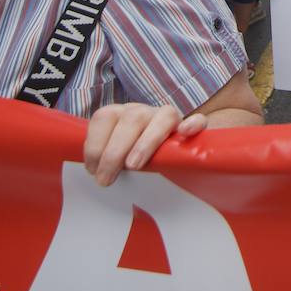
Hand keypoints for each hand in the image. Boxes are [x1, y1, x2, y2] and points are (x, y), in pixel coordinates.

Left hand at [83, 103, 207, 186]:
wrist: (165, 154)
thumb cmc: (131, 159)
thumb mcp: (113, 156)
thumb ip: (103, 158)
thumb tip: (92, 173)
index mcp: (121, 114)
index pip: (104, 116)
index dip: (95, 143)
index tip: (92, 169)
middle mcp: (143, 111)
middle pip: (131, 119)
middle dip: (114, 151)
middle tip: (105, 179)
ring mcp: (168, 117)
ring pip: (162, 117)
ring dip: (145, 143)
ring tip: (133, 166)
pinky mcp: (191, 127)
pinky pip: (198, 120)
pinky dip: (193, 124)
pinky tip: (185, 132)